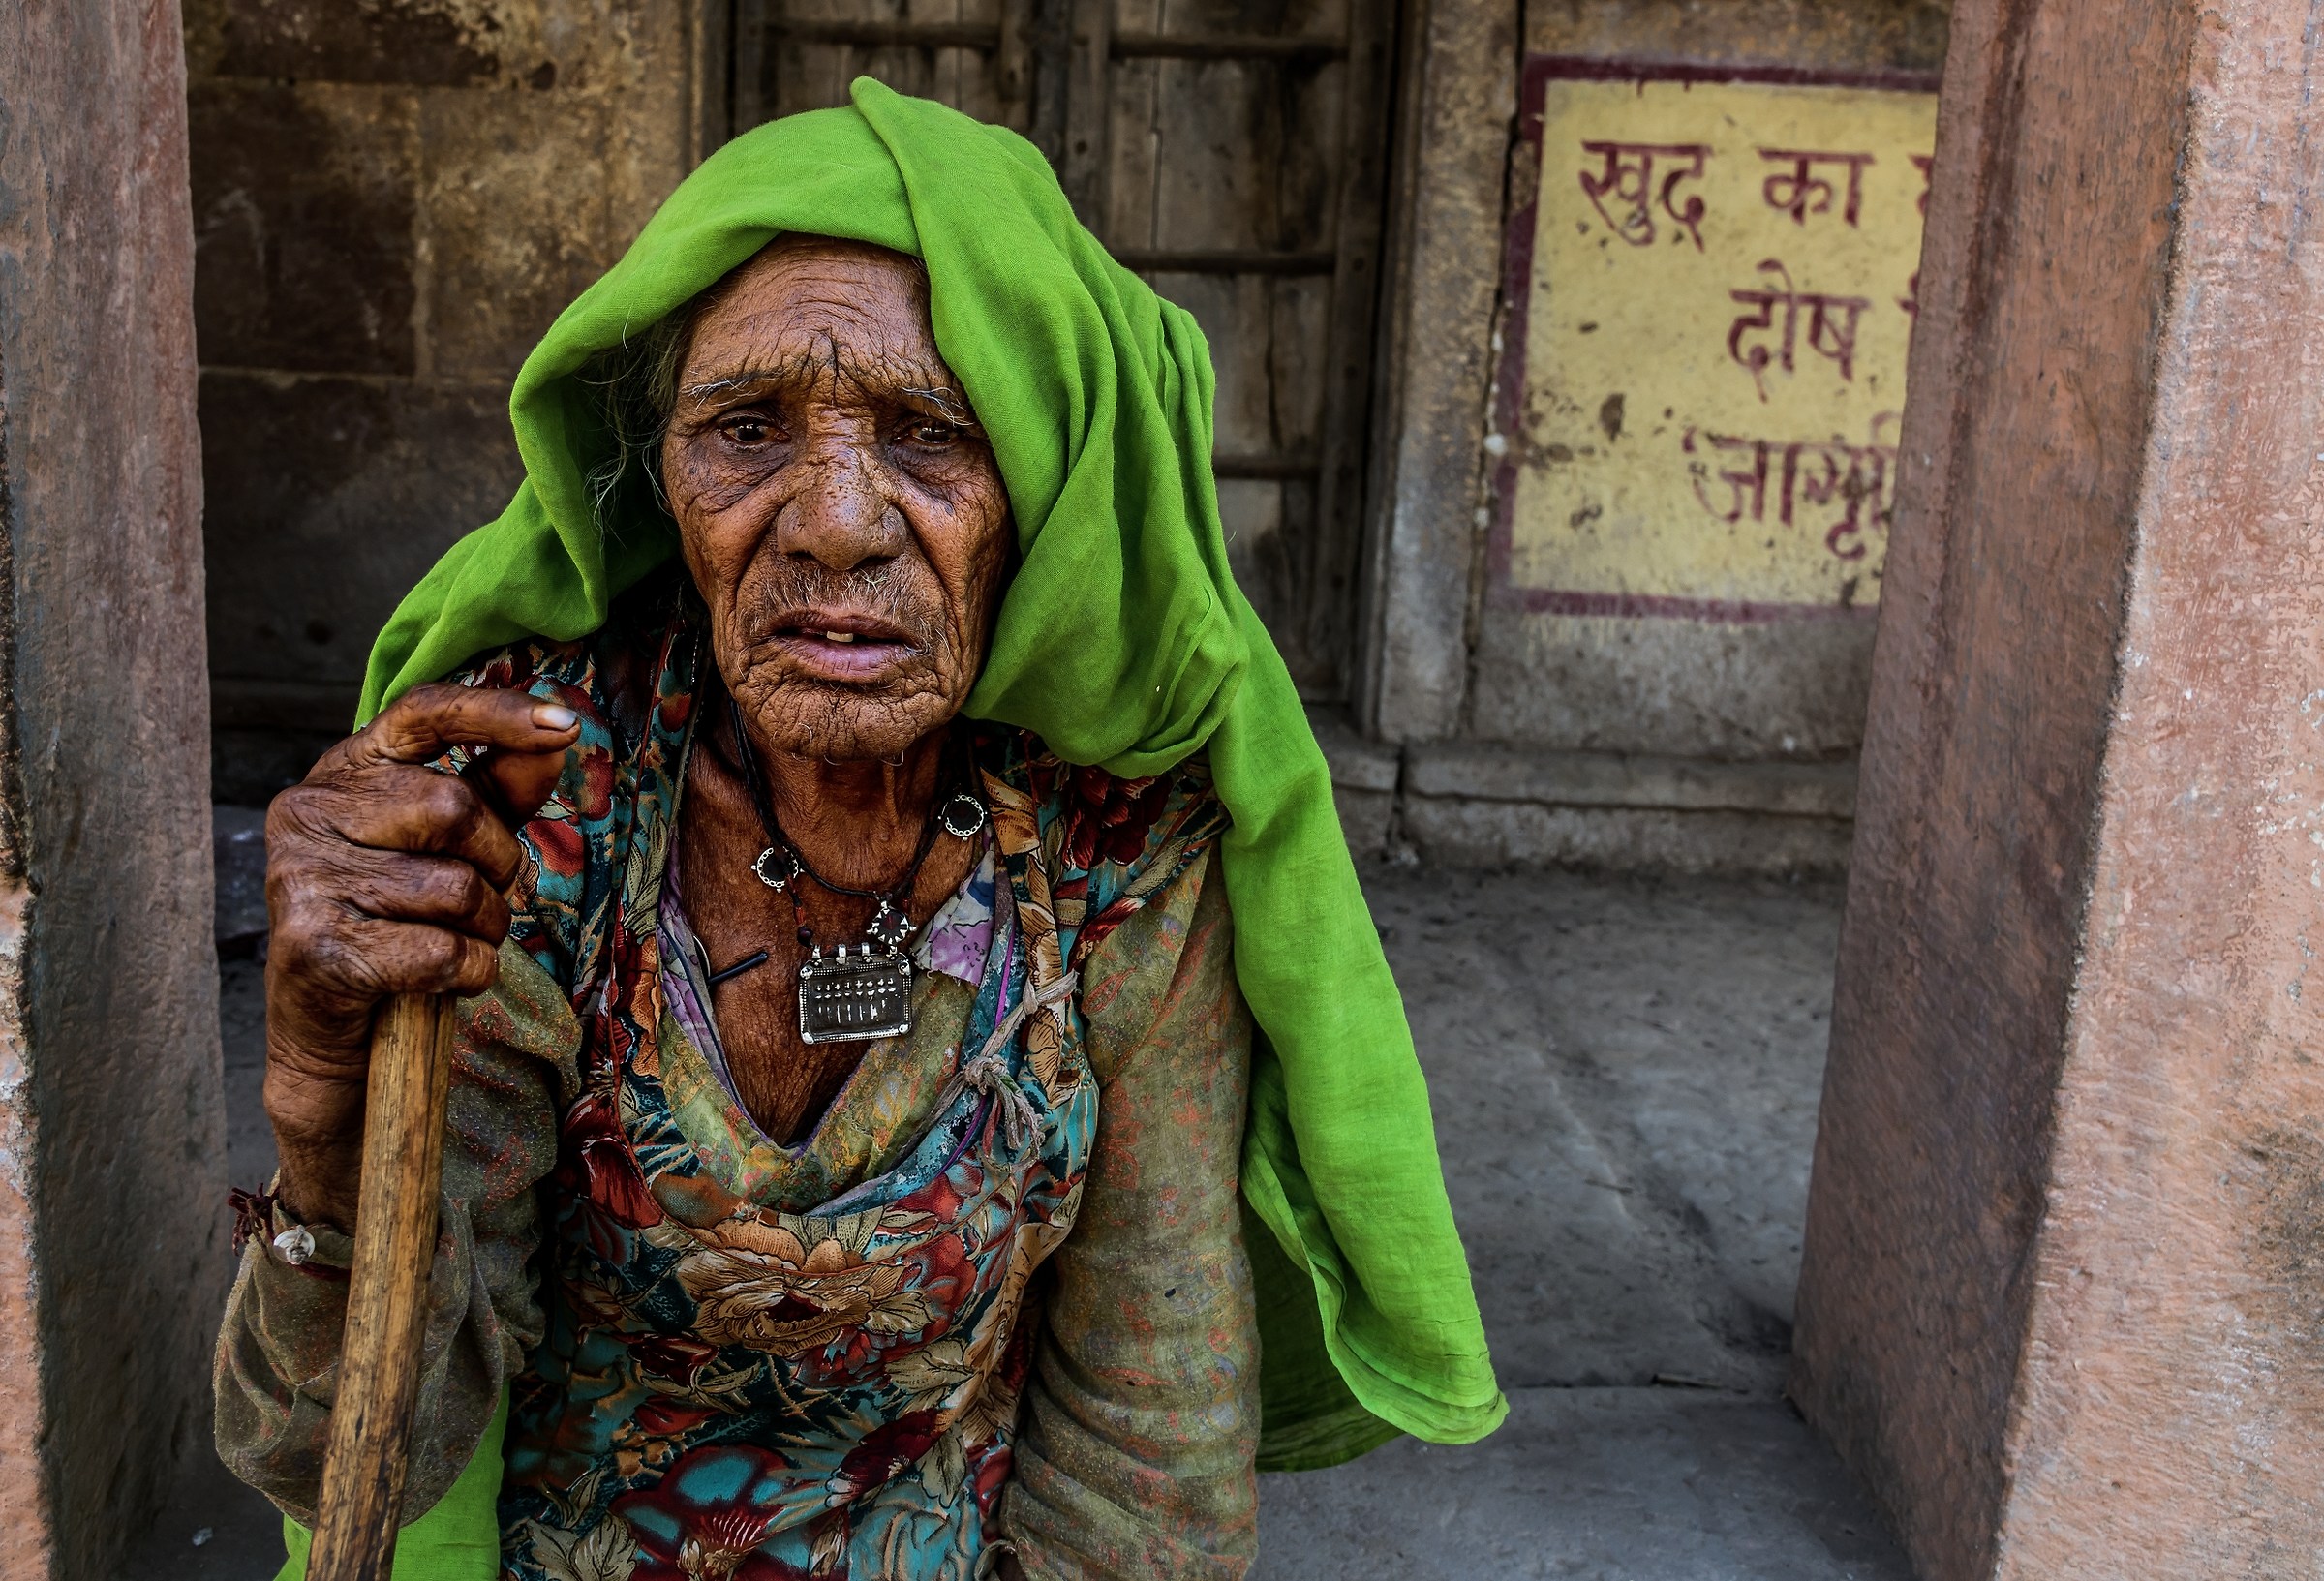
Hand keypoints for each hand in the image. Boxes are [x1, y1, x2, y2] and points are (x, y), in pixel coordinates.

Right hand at [261, 684, 579, 1230]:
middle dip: (497, 863)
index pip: (423, 712)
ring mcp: (301, 877)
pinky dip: (467, 970)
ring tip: (453, 939)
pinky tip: (439, 976)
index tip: (566, 724)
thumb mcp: (450, 845)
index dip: (498, 713)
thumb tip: (561, 735)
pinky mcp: (313, 947)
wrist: (331, 1029)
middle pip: (453, 808)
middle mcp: (307, 811)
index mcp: (343, 770)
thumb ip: (498, 790)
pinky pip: (440, 950)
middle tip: (481, 896)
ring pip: (454, 887)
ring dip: (484, 926)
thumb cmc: (397, 921)